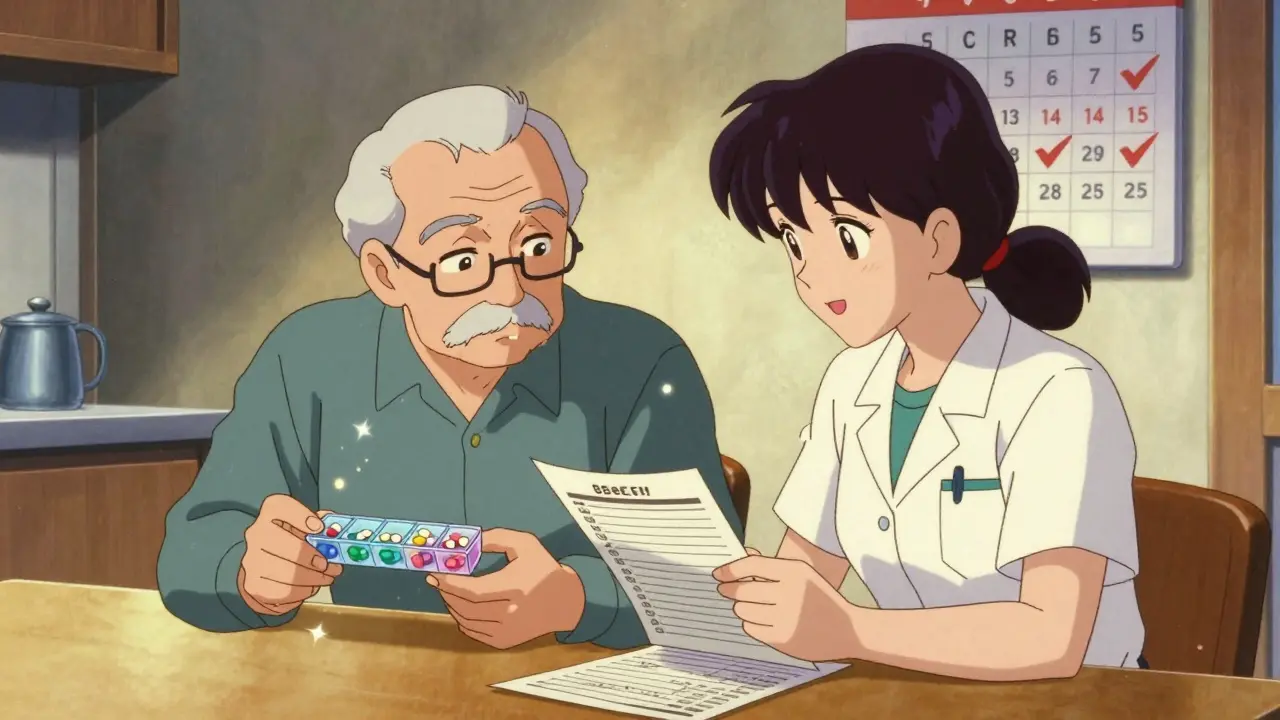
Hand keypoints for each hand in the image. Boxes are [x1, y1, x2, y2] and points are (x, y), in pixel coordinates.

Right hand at [238, 494, 342, 615]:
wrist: (263, 567)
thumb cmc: (289, 543)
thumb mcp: (305, 526)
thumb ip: (320, 523)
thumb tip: (333, 529)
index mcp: (271, 513)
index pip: (281, 506)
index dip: (302, 516)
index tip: (319, 527)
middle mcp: (256, 534)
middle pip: (287, 546)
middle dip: (313, 558)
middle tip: (328, 565)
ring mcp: (252, 560)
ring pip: (288, 574)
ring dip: (313, 578)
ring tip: (324, 577)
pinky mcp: (254, 585)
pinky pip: (285, 592)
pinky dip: (303, 591)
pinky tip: (309, 586)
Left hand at [427, 528, 584, 648]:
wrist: (566, 602)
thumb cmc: (543, 569)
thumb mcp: (525, 544)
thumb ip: (496, 538)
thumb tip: (467, 541)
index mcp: (516, 588)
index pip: (473, 591)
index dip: (450, 583)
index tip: (435, 573)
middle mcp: (511, 613)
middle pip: (465, 607)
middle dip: (446, 592)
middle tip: (438, 579)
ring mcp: (507, 631)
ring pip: (466, 621)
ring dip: (452, 604)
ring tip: (448, 590)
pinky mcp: (505, 641)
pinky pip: (473, 632)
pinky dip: (462, 619)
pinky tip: (461, 606)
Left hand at [713, 549, 856, 662]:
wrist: (848, 630)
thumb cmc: (821, 598)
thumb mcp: (803, 574)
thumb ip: (772, 565)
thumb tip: (743, 554)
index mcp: (794, 571)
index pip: (751, 565)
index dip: (729, 569)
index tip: (718, 574)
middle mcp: (789, 592)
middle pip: (743, 590)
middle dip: (730, 590)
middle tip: (725, 590)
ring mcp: (786, 617)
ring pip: (743, 610)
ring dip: (741, 608)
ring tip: (748, 606)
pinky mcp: (783, 638)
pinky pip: (750, 628)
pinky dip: (750, 624)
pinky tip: (759, 620)